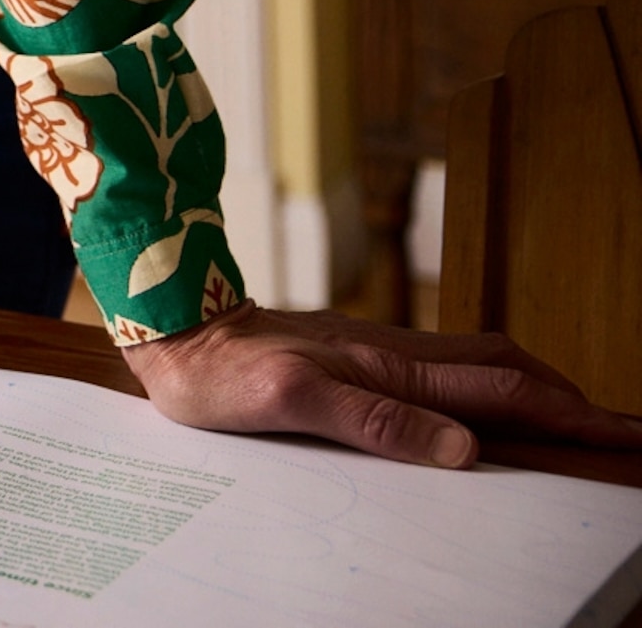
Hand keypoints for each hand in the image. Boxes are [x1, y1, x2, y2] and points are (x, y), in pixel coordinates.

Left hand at [122, 302, 641, 465]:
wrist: (172, 323)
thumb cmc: (219, 371)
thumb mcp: (289, 402)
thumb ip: (375, 421)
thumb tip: (462, 447)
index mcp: (390, 368)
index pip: (503, 393)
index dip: (568, 414)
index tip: (622, 432)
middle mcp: (395, 353)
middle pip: (507, 370)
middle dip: (569, 400)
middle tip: (619, 430)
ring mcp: (378, 349)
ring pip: (480, 362)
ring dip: (535, 389)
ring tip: (573, 417)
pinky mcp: (357, 351)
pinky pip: (445, 365)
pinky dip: (490, 384)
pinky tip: (487, 403)